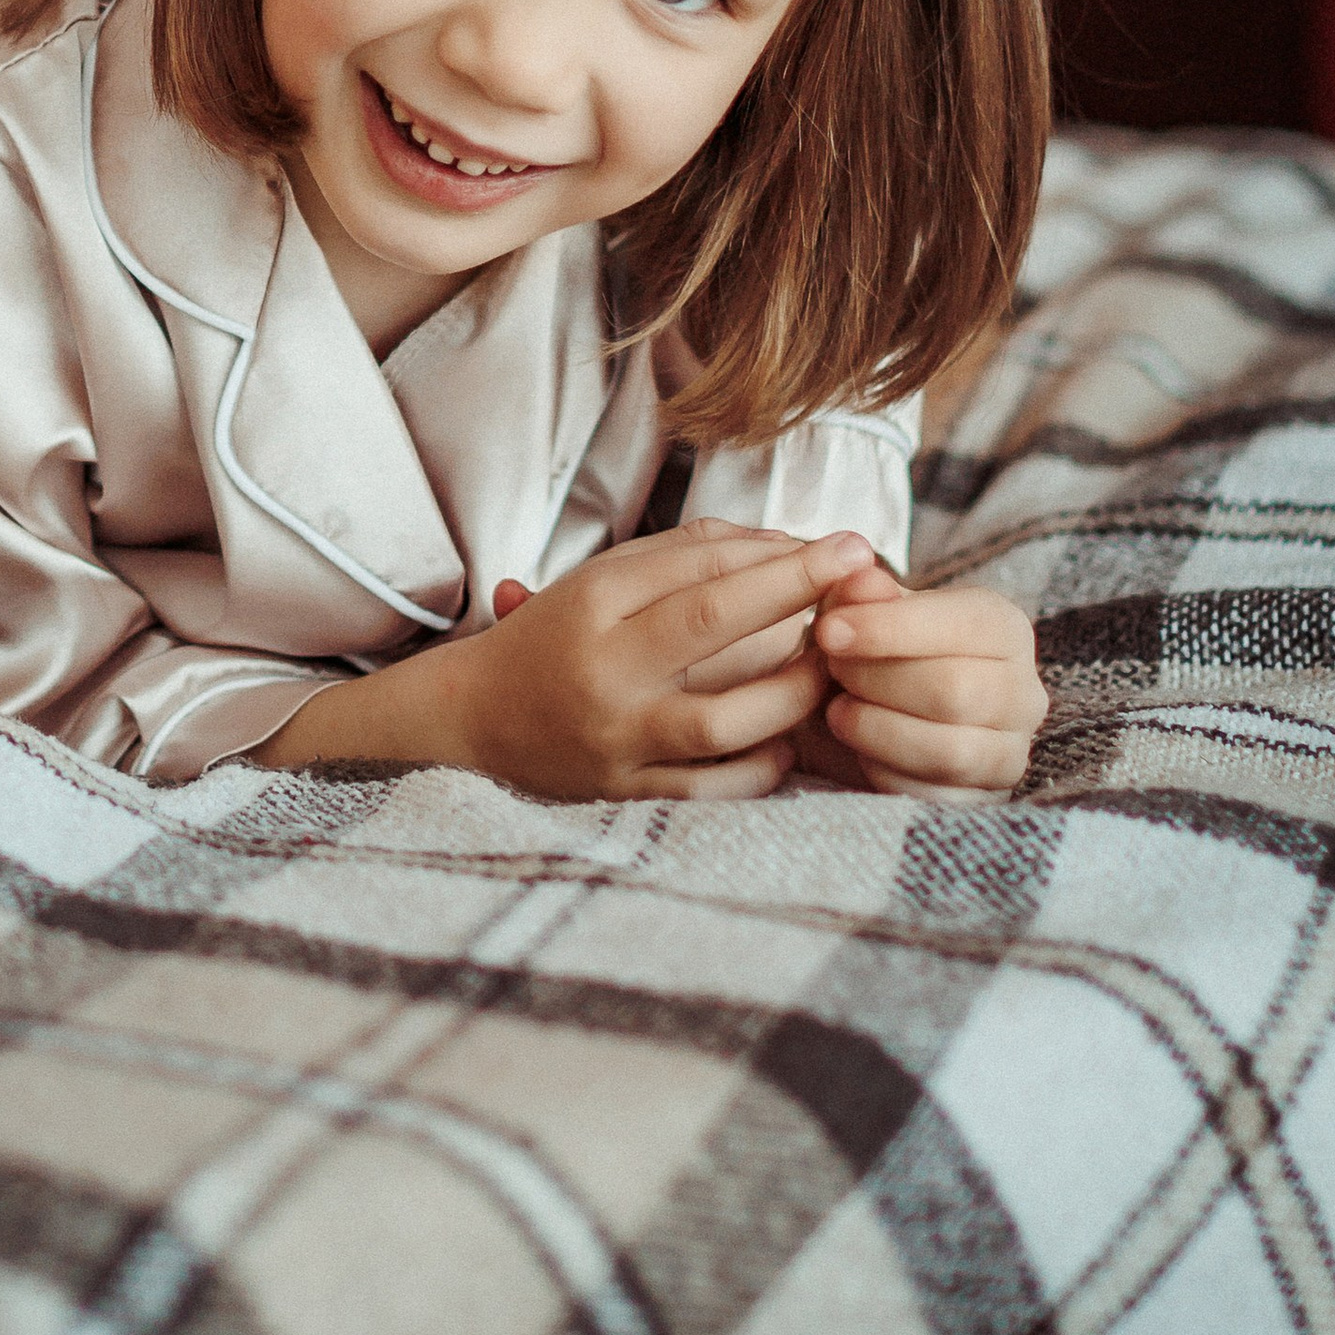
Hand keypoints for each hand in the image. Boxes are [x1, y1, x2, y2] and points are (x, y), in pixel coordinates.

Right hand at [458, 526, 874, 801]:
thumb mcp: (599, 581)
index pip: (695, 565)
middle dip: (796, 588)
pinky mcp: (627, 794)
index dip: (775, 550)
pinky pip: (714, 787)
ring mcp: (615, 737)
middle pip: (711, 621)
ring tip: (828, 666)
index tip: (840, 540)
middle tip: (860, 567)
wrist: (474, 723)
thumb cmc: (553, 639)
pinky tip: (790, 738)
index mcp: (591, 602)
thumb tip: (779, 545)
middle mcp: (602, 667)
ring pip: (723, 717)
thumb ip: (684, 557)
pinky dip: (763, 763)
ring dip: (791, 688)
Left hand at [812, 563, 1044, 798]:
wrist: (878, 705)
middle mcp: (1023, 693)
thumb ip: (861, 590)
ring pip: (949, 751)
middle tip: (832, 668)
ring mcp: (1010, 753)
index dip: (889, 628)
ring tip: (837, 709)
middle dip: (878, 679)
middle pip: (954, 690)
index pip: (962, 625)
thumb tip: (860, 579)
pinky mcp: (984, 801)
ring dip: (877, 729)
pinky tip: (857, 747)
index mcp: (1005, 630)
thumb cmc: (876, 646)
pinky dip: (883, 771)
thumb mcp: (864, 607)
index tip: (828, 629)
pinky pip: (934, 797)